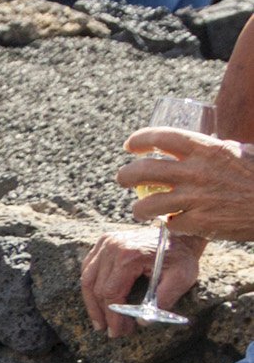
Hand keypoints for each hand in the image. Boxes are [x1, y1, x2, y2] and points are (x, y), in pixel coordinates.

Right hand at [82, 228, 200, 335]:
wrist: (180, 232)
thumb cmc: (181, 256)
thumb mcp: (182, 278)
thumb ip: (164, 299)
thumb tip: (142, 321)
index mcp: (128, 256)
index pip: (111, 292)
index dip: (113, 315)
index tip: (117, 331)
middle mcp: (111, 247)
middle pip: (96, 287)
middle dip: (102, 313)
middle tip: (111, 331)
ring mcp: (105, 243)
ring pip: (87, 278)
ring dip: (91, 302)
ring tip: (99, 321)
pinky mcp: (103, 242)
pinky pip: (88, 267)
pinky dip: (90, 285)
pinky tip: (97, 300)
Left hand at [118, 127, 253, 241]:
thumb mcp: (240, 152)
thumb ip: (214, 150)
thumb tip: (198, 146)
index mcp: (206, 148)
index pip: (160, 137)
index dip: (139, 140)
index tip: (130, 146)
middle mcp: (196, 172)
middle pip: (142, 171)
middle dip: (124, 175)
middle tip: (122, 179)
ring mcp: (196, 199)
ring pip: (147, 204)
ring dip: (139, 207)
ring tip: (140, 209)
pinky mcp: (201, 224)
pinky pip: (171, 225)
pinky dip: (170, 225)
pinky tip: (173, 223)